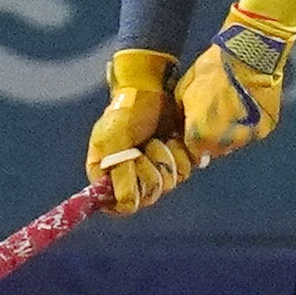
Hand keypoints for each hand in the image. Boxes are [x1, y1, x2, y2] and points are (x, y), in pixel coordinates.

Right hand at [86, 47, 192, 211]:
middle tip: (143, 146)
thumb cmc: (124, 113)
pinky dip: (180, 153)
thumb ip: (116, 174)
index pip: (122, 206)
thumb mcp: (111, 142)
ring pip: (169, 184)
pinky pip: (185, 171)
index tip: (132, 166)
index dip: (130, 192)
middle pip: (149, 197)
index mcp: (110, 177)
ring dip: (164, 157)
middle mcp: (134, 178)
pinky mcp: (177, 160)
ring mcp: (158, 170)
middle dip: (149, 169)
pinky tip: (172, 137)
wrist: (150, 88)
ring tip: (157, 138)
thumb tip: (125, 205)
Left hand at [175, 6, 295, 162]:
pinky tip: (244, 108)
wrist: (251, 54)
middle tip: (210, 119)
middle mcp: (224, 141)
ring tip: (229, 111)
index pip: (192, 151)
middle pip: (214, 150)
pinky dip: (247, 125)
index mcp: (200, 133)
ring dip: (229, 134)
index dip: (191, 141)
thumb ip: (182, 115)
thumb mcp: (185, 90)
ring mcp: (248, 136)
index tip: (192, 132)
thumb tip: (180, 128)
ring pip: (234, 144)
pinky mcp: (266, 128)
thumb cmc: (214, 68)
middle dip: (209, 140)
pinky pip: (252, 132)